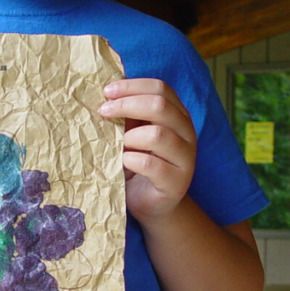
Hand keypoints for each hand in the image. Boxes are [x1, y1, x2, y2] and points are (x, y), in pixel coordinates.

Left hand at [100, 79, 196, 222]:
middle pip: (161, 105)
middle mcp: (186, 132)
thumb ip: (127, 114)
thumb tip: (106, 92)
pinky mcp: (176, 183)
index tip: (106, 91)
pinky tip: (123, 162)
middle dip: (127, 104)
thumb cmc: (138, 162)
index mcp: (177, 114)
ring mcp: (185, 158)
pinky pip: (152, 165)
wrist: (151, 203)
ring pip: (159, 135)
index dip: (132, 86)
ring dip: (130, 137)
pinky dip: (132, 160)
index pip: (160, 88)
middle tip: (103, 111)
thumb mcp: (132, 132)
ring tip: (118, 144)